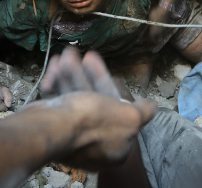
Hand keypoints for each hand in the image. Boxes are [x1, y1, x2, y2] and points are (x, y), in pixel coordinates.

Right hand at [32, 47, 155, 169]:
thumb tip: (151, 107)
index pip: (117, 111)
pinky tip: (54, 67)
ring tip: (65, 53)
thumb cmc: (92, 120)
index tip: (97, 64)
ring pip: (75, 99)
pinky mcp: (53, 130)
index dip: (107, 84)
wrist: (50, 129)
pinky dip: (57, 85)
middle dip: (86, 74)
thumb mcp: (129, 117)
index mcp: (115, 148)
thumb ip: (142, 112)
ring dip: (71, 74)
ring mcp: (71, 138)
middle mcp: (93, 144)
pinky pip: (59, 104)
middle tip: (80, 54)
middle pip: (94, 102)